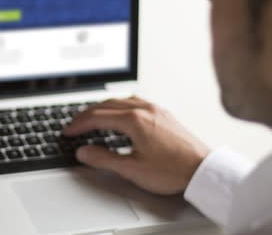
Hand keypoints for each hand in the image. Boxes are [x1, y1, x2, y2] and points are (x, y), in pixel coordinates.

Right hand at [63, 96, 209, 194]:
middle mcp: (144, 109)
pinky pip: (135, 101)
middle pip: (106, 105)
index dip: (79, 125)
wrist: (202, 169)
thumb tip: (84, 152)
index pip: (97, 117)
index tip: (68, 132)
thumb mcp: (132, 169)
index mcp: (134, 121)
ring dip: (103, 107)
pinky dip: (119, 105)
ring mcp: (155, 109)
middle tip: (74, 124)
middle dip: (87, 114)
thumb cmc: (173, 170)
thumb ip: (104, 159)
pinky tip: (119, 113)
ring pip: (121, 100)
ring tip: (92, 117)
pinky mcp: (163, 114)